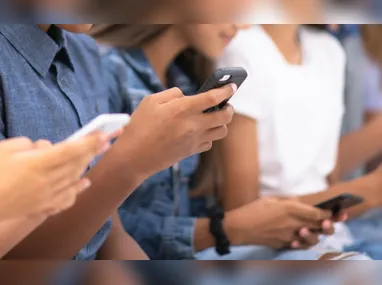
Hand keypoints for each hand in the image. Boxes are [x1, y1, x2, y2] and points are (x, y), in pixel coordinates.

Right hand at [0, 133, 108, 219]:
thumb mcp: (5, 150)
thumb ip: (29, 146)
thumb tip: (45, 147)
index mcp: (36, 164)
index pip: (70, 151)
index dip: (89, 142)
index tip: (104, 135)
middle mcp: (46, 181)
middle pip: (76, 164)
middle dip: (93, 150)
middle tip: (107, 140)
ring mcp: (46, 197)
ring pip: (73, 179)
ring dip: (86, 165)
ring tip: (96, 154)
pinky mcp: (42, 208)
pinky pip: (66, 199)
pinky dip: (77, 190)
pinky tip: (85, 183)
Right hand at [112, 85, 234, 178]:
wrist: (134, 157)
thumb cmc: (139, 126)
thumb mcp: (150, 101)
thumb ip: (172, 94)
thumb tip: (185, 96)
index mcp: (184, 108)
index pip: (214, 97)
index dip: (226, 90)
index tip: (232, 86)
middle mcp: (194, 124)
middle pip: (225, 116)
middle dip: (229, 108)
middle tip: (225, 105)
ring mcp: (194, 140)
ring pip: (221, 131)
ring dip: (221, 123)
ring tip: (213, 118)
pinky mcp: (191, 152)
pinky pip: (209, 143)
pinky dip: (209, 136)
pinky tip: (200, 132)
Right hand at [224, 197, 330, 248]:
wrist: (239, 228)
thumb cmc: (253, 210)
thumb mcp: (270, 199)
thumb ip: (287, 200)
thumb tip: (298, 201)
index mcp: (290, 209)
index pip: (317, 213)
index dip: (328, 213)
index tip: (333, 211)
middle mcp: (292, 223)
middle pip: (319, 226)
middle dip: (330, 224)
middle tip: (332, 221)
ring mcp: (289, 236)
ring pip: (312, 238)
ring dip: (317, 234)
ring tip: (317, 230)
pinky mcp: (283, 244)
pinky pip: (299, 245)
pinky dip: (304, 242)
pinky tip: (302, 237)